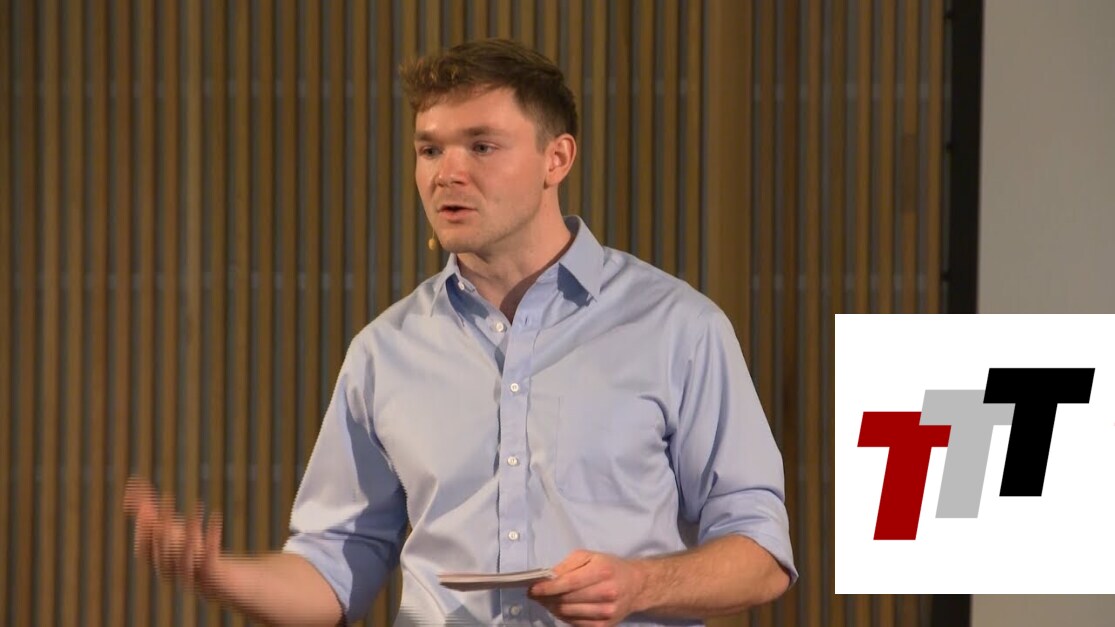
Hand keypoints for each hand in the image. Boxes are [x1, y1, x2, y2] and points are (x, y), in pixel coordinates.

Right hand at [123, 476, 223, 595]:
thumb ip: (148, 508)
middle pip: (163, 547)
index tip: (146, 507)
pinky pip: (209, 556)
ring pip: (184, 556)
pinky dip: (212, 536)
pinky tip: (215, 515)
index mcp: (157, 558)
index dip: (143, 528)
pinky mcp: (208, 572)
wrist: (209, 578)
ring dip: (189, 530)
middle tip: (168, 497)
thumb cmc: (183, 547)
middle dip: (164, 523)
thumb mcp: (167, 526)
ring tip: (196, 504)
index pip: (144, 546)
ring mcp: (189, 571)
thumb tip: (132, 483)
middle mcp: (169, 567)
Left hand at [528, 550, 648, 626]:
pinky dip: (562, 616)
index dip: (548, 587)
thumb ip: (567, 565)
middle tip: (536, 593)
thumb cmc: (609, 567)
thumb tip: (547, 577)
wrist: (634, 586)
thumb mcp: (589, 556)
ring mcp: (606, 613)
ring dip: (552, 607)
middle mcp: (607, 594)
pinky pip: (574, 623)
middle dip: (546, 597)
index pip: (569, 583)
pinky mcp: (604, 626)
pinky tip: (559, 607)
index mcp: (603, 572)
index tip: (533, 588)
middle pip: (567, 600)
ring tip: (546, 599)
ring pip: (568, 613)